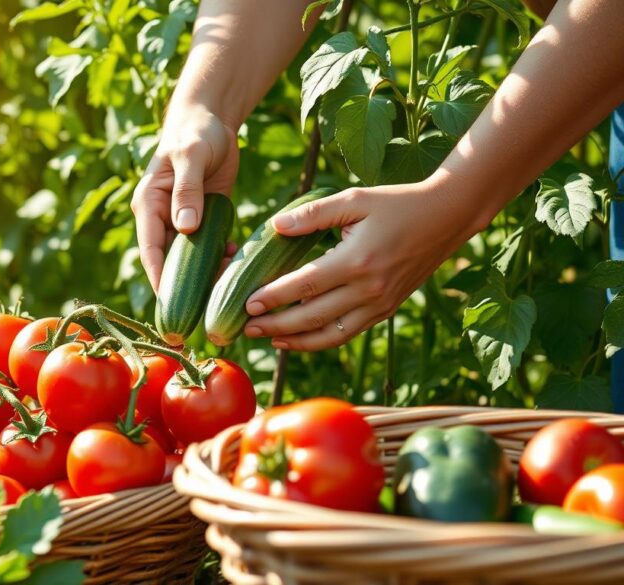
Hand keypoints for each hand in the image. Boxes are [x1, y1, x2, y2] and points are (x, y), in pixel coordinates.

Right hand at [131, 104, 239, 289]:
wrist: (211, 119)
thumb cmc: (195, 133)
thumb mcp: (191, 157)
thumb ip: (187, 191)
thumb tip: (184, 228)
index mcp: (148, 204)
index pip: (150, 249)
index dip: (158, 278)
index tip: (170, 305)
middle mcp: (161, 218)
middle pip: (168, 261)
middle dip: (184, 286)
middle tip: (203, 307)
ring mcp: (181, 220)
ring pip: (189, 258)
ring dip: (206, 271)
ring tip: (227, 280)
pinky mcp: (202, 218)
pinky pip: (207, 246)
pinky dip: (219, 256)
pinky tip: (234, 257)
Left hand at [243, 175, 491, 349]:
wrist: (446, 217)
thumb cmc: (396, 203)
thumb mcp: (354, 198)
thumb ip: (314, 213)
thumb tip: (275, 226)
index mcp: (357, 260)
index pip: (305, 284)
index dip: (274, 296)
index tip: (248, 303)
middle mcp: (369, 289)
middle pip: (312, 316)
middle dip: (276, 324)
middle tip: (246, 327)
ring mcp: (380, 304)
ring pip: (330, 334)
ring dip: (296, 341)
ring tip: (268, 338)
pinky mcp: (386, 310)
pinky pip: (347, 333)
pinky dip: (321, 340)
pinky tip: (298, 338)